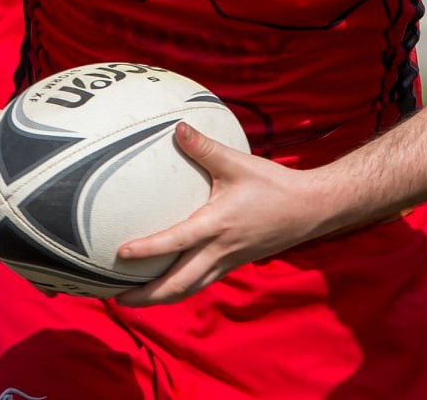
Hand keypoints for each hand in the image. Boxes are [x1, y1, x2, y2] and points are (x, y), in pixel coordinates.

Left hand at [112, 122, 315, 307]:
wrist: (309, 209)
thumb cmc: (273, 184)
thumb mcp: (237, 162)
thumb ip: (204, 147)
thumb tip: (177, 127)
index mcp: (217, 225)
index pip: (177, 242)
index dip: (148, 250)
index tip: (121, 254)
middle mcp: (220, 250)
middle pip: (179, 284)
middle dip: (147, 296)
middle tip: (117, 299)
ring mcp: (228, 262)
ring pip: (189, 289)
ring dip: (161, 298)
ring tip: (134, 299)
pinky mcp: (234, 264)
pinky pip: (201, 282)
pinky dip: (180, 288)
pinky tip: (166, 284)